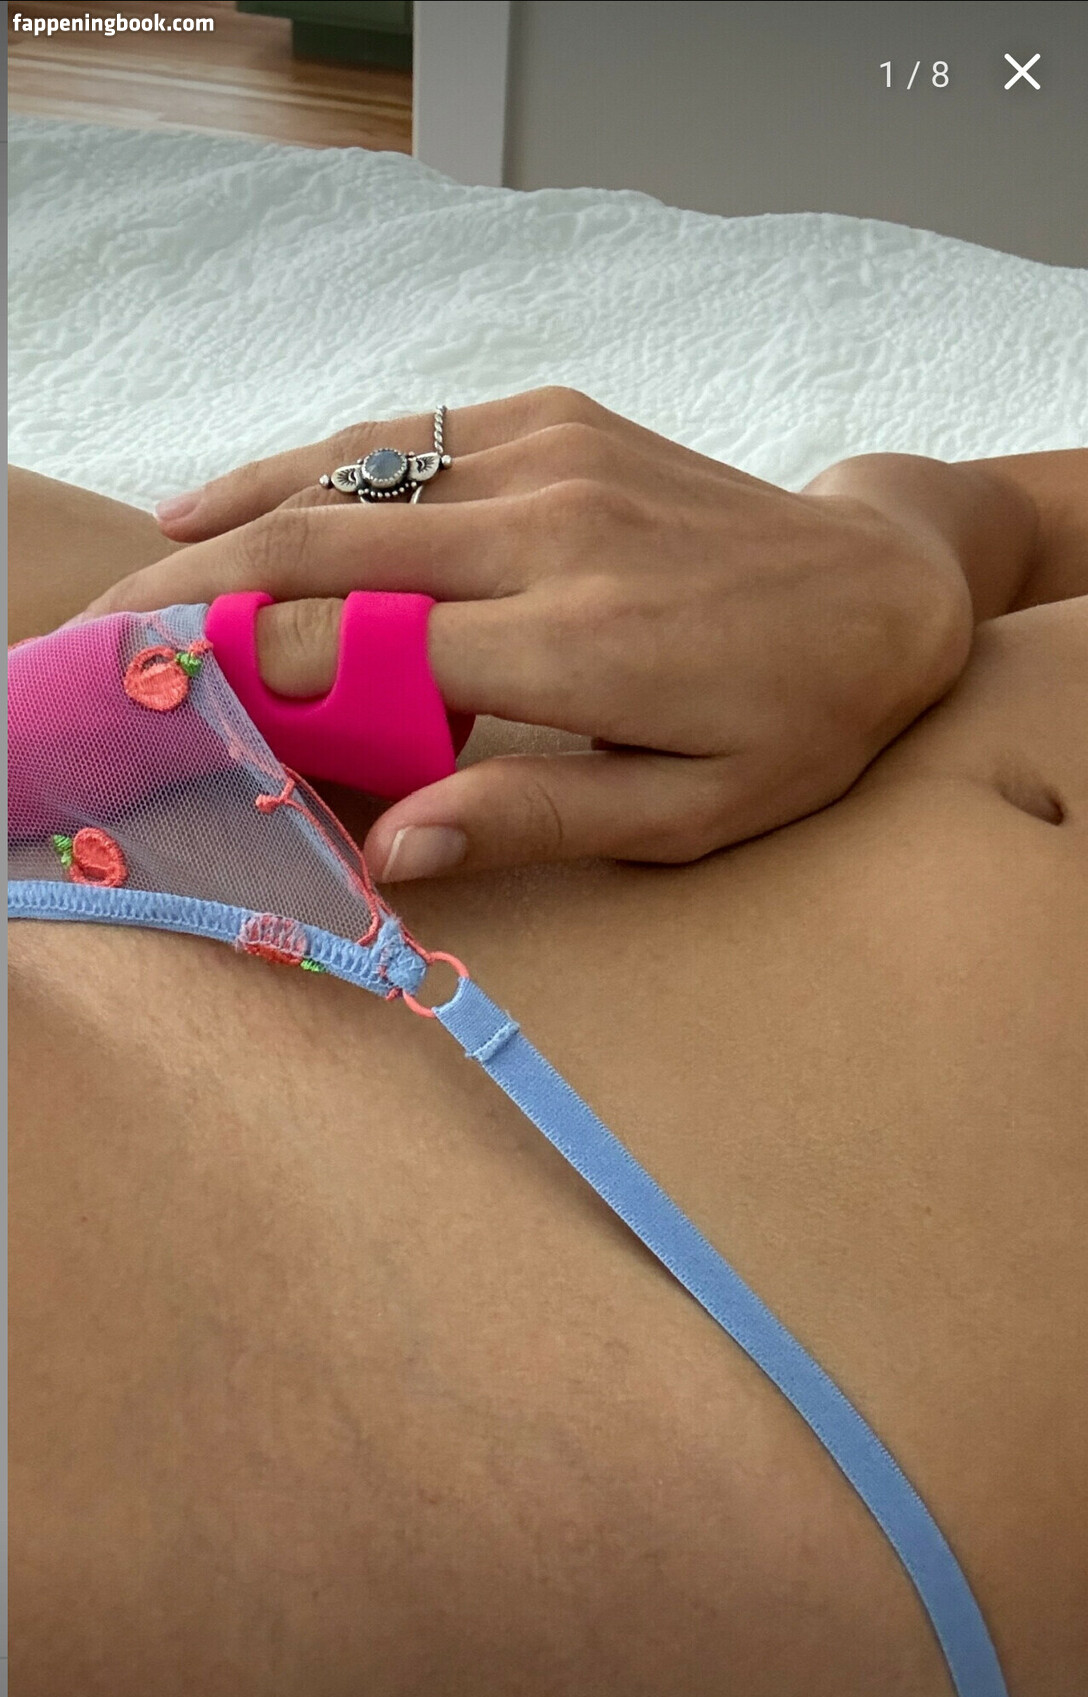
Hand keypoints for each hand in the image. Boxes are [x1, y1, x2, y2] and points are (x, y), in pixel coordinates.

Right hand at [89, 388, 971, 880]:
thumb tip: (393, 850)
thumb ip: (537, 821)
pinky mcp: (556, 418)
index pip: (355, 652)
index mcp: (573, 647)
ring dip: (222, 528)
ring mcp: (549, 457)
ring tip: (131, 584)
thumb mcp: (690, 816)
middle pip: (319, 552)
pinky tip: (229, 503)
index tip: (154, 713)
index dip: (239, 678)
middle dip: (187, 602)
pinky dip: (305, 470)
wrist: (883, 588)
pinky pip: (402, 436)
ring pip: (344, 479)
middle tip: (90, 648)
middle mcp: (548, 534)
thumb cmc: (793, 724)